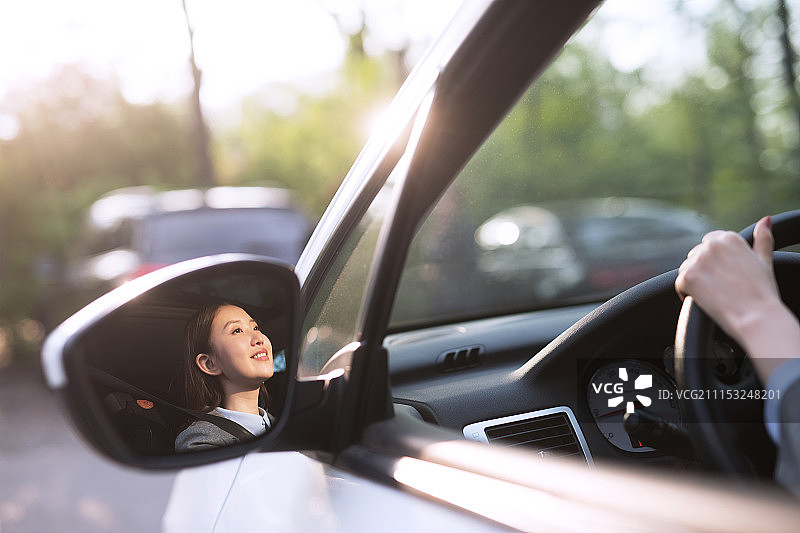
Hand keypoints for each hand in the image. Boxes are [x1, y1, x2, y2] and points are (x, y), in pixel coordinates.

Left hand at [675, 217, 799, 380]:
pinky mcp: (687, 277)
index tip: (724, 275)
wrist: (757, 317)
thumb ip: (763, 238)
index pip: (709, 243)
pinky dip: (687, 295)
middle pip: (695, 256)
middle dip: (704, 271)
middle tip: (721, 288)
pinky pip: (679, 284)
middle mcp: (711, 245)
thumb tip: (765, 220)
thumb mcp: (765, 261)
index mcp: (729, 238)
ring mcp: (698, 260)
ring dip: (695, 282)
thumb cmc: (763, 293)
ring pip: (686, 269)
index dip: (714, 262)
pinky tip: (704, 301)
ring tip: (714, 295)